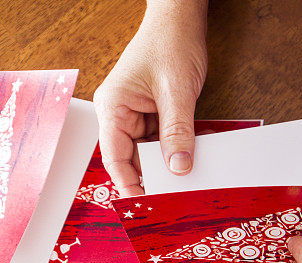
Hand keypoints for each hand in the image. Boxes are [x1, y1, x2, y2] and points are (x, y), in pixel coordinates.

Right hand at [93, 0, 207, 195]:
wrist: (181, 19)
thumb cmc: (170, 43)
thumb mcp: (177, 92)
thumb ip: (177, 132)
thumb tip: (178, 168)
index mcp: (113, 106)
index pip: (115, 157)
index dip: (129, 184)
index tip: (145, 205)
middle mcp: (119, 114)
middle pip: (131, 160)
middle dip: (151, 179)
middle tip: (171, 201)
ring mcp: (136, 116)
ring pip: (148, 155)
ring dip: (166, 168)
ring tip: (184, 185)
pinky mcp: (153, 116)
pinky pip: (161, 144)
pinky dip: (175, 155)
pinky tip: (188, 164)